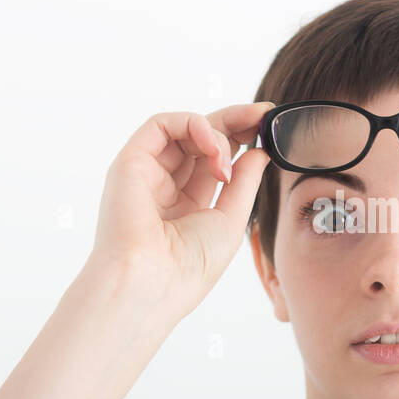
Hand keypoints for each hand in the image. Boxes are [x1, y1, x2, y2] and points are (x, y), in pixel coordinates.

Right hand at [88, 101, 273, 318]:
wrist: (150, 285)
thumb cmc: (188, 267)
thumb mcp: (230, 220)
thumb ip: (244, 182)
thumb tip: (259, 151)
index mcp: (187, 204)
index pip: (215, 159)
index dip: (241, 139)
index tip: (269, 125)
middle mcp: (164, 186)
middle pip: (202, 139)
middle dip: (235, 122)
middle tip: (263, 114)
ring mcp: (146, 172)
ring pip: (184, 129)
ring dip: (216, 132)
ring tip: (227, 159)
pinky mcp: (130, 161)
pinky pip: (161, 125)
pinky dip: (193, 125)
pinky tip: (213, 148)